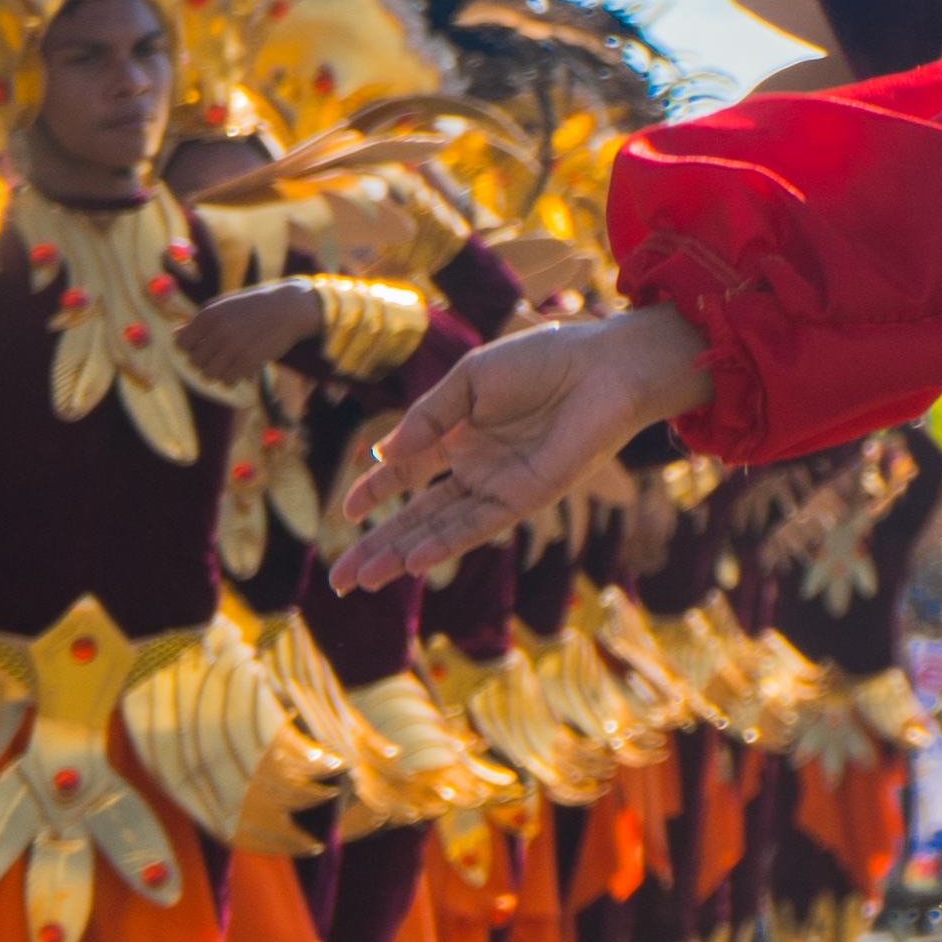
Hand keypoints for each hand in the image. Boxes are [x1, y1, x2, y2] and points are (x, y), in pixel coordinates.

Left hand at [174, 282, 323, 384]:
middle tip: (218, 359)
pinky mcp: (250, 360)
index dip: (190, 350)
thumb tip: (177, 334)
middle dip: (204, 363)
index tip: (202, 349)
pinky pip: (228, 380)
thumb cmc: (254, 306)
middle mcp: (218, 330)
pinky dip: (231, 379)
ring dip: (217, 373)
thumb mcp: (225, 306)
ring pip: (209, 374)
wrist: (288, 308)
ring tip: (228, 366)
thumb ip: (201, 321)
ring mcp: (234, 346)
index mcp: (208, 315)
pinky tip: (239, 371)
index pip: (182, 344)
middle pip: (195, 361)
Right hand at [329, 304, 713, 588]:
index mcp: (459, 435)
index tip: (346, 512)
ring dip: (400, 555)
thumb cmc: (542, 362)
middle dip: (377, 545)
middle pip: (417, 516)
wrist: (602, 365)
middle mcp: (477, 467)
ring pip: (440, 529)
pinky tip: (413, 561)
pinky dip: (446, 544)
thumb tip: (383, 454)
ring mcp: (500, 486)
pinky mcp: (528, 497)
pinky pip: (479, 526)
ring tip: (360, 579)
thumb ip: (427, 418)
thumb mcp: (470, 380)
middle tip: (340, 579)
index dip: (376, 491)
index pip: (407, 473)